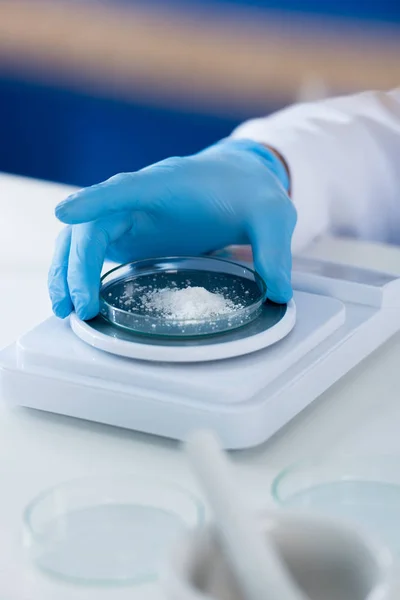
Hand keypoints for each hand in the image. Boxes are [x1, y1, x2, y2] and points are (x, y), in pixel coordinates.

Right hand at [49, 139, 295, 319]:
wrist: (236, 182)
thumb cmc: (248, 192)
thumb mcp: (272, 214)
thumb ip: (274, 249)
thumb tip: (278, 292)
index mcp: (168, 183)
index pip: (125, 188)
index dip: (94, 200)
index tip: (66, 213)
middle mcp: (138, 199)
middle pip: (92, 224)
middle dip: (78, 264)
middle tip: (82, 308)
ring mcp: (129, 218)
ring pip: (81, 239)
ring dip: (67, 273)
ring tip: (65, 312)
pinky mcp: (129, 237)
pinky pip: (91, 253)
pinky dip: (79, 276)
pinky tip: (79, 304)